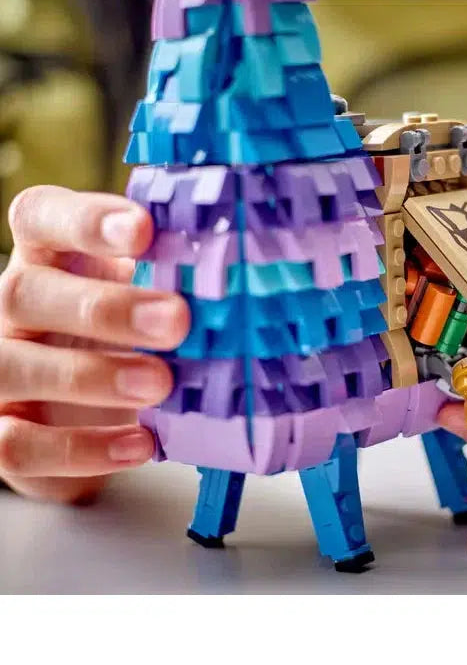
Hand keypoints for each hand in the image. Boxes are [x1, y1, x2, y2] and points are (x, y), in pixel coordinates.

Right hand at [0, 186, 188, 502]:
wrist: (77, 409)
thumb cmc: (122, 331)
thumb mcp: (145, 291)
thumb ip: (172, 274)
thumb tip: (244, 271)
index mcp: (48, 256)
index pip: (42, 216)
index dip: (86, 220)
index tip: (143, 231)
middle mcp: (12, 308)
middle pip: (26, 292)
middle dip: (105, 308)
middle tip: (177, 322)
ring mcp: (0, 368)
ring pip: (14, 365)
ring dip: (92, 376)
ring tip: (161, 384)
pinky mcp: (4, 434)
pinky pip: (20, 444)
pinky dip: (83, 447)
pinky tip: (140, 442)